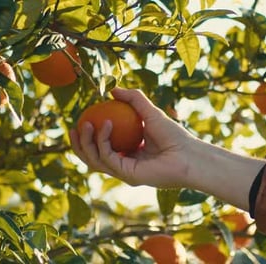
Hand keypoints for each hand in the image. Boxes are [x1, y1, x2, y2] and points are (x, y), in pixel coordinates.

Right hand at [70, 88, 195, 187]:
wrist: (189, 154)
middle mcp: (123, 164)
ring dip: (86, 142)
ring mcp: (124, 172)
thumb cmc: (174, 135)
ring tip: (86, 123)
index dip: (87, 137)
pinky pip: (108, 158)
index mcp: (127, 153)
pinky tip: (107, 124)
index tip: (81, 119)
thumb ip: (133, 100)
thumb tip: (113, 89)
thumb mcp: (150, 111)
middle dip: (79, 144)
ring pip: (95, 160)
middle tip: (76, 125)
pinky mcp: (127, 176)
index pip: (100, 147)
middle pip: (92, 157)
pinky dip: (103, 141)